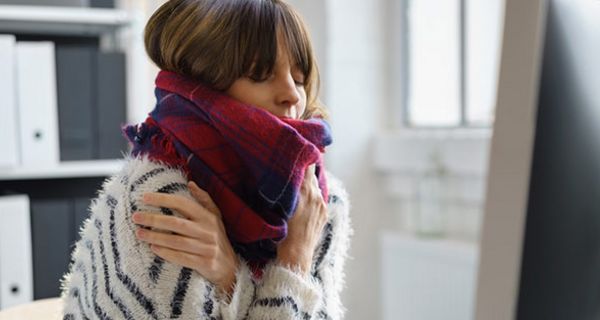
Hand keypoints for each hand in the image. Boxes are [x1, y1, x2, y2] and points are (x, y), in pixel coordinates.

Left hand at [132, 181, 238, 296]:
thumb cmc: (217, 238)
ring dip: (156, 237)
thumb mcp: (215, 217)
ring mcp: (207, 248)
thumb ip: (204, 200)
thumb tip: (190, 183)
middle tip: (136, 217)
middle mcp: (209, 231)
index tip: (145, 197)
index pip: (184, 204)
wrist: (229, 267)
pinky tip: (153, 248)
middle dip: (155, 219)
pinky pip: (182, 258)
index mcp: (209, 217)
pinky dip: (167, 253)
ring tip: (139, 233)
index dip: (164, 199)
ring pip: (177, 241)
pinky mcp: (205, 263)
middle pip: (177, 223)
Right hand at [277, 164, 327, 274]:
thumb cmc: (282, 233)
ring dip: (308, 183)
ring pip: (316, 186)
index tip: (298, 150)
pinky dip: (312, 194)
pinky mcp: (324, 213)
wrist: (296, 254)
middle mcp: (316, 195)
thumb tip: (284, 175)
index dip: (304, 156)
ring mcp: (322, 205)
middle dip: (304, 169)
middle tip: (295, 163)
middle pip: (312, 174)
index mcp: (304, 191)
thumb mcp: (279, 207)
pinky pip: (319, 197)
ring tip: (298, 182)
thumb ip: (286, 189)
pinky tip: (304, 198)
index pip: (308, 165)